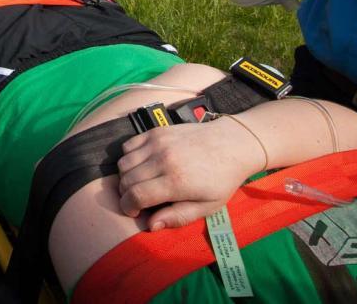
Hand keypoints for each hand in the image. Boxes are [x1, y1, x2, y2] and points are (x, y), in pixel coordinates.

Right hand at [116, 119, 262, 230]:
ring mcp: (158, 142)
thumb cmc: (222, 179)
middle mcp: (163, 159)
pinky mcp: (158, 130)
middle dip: (126, 195)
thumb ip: (178, 217)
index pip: (135, 196)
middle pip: (126, 180)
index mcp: (175, 181)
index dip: (128, 208)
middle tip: (139, 200)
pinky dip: (129, 156)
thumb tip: (151, 225)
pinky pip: (129, 144)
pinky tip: (142, 164)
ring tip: (140, 182)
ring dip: (126, 176)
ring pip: (124, 162)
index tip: (136, 212)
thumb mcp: (208, 206)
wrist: (233, 143)